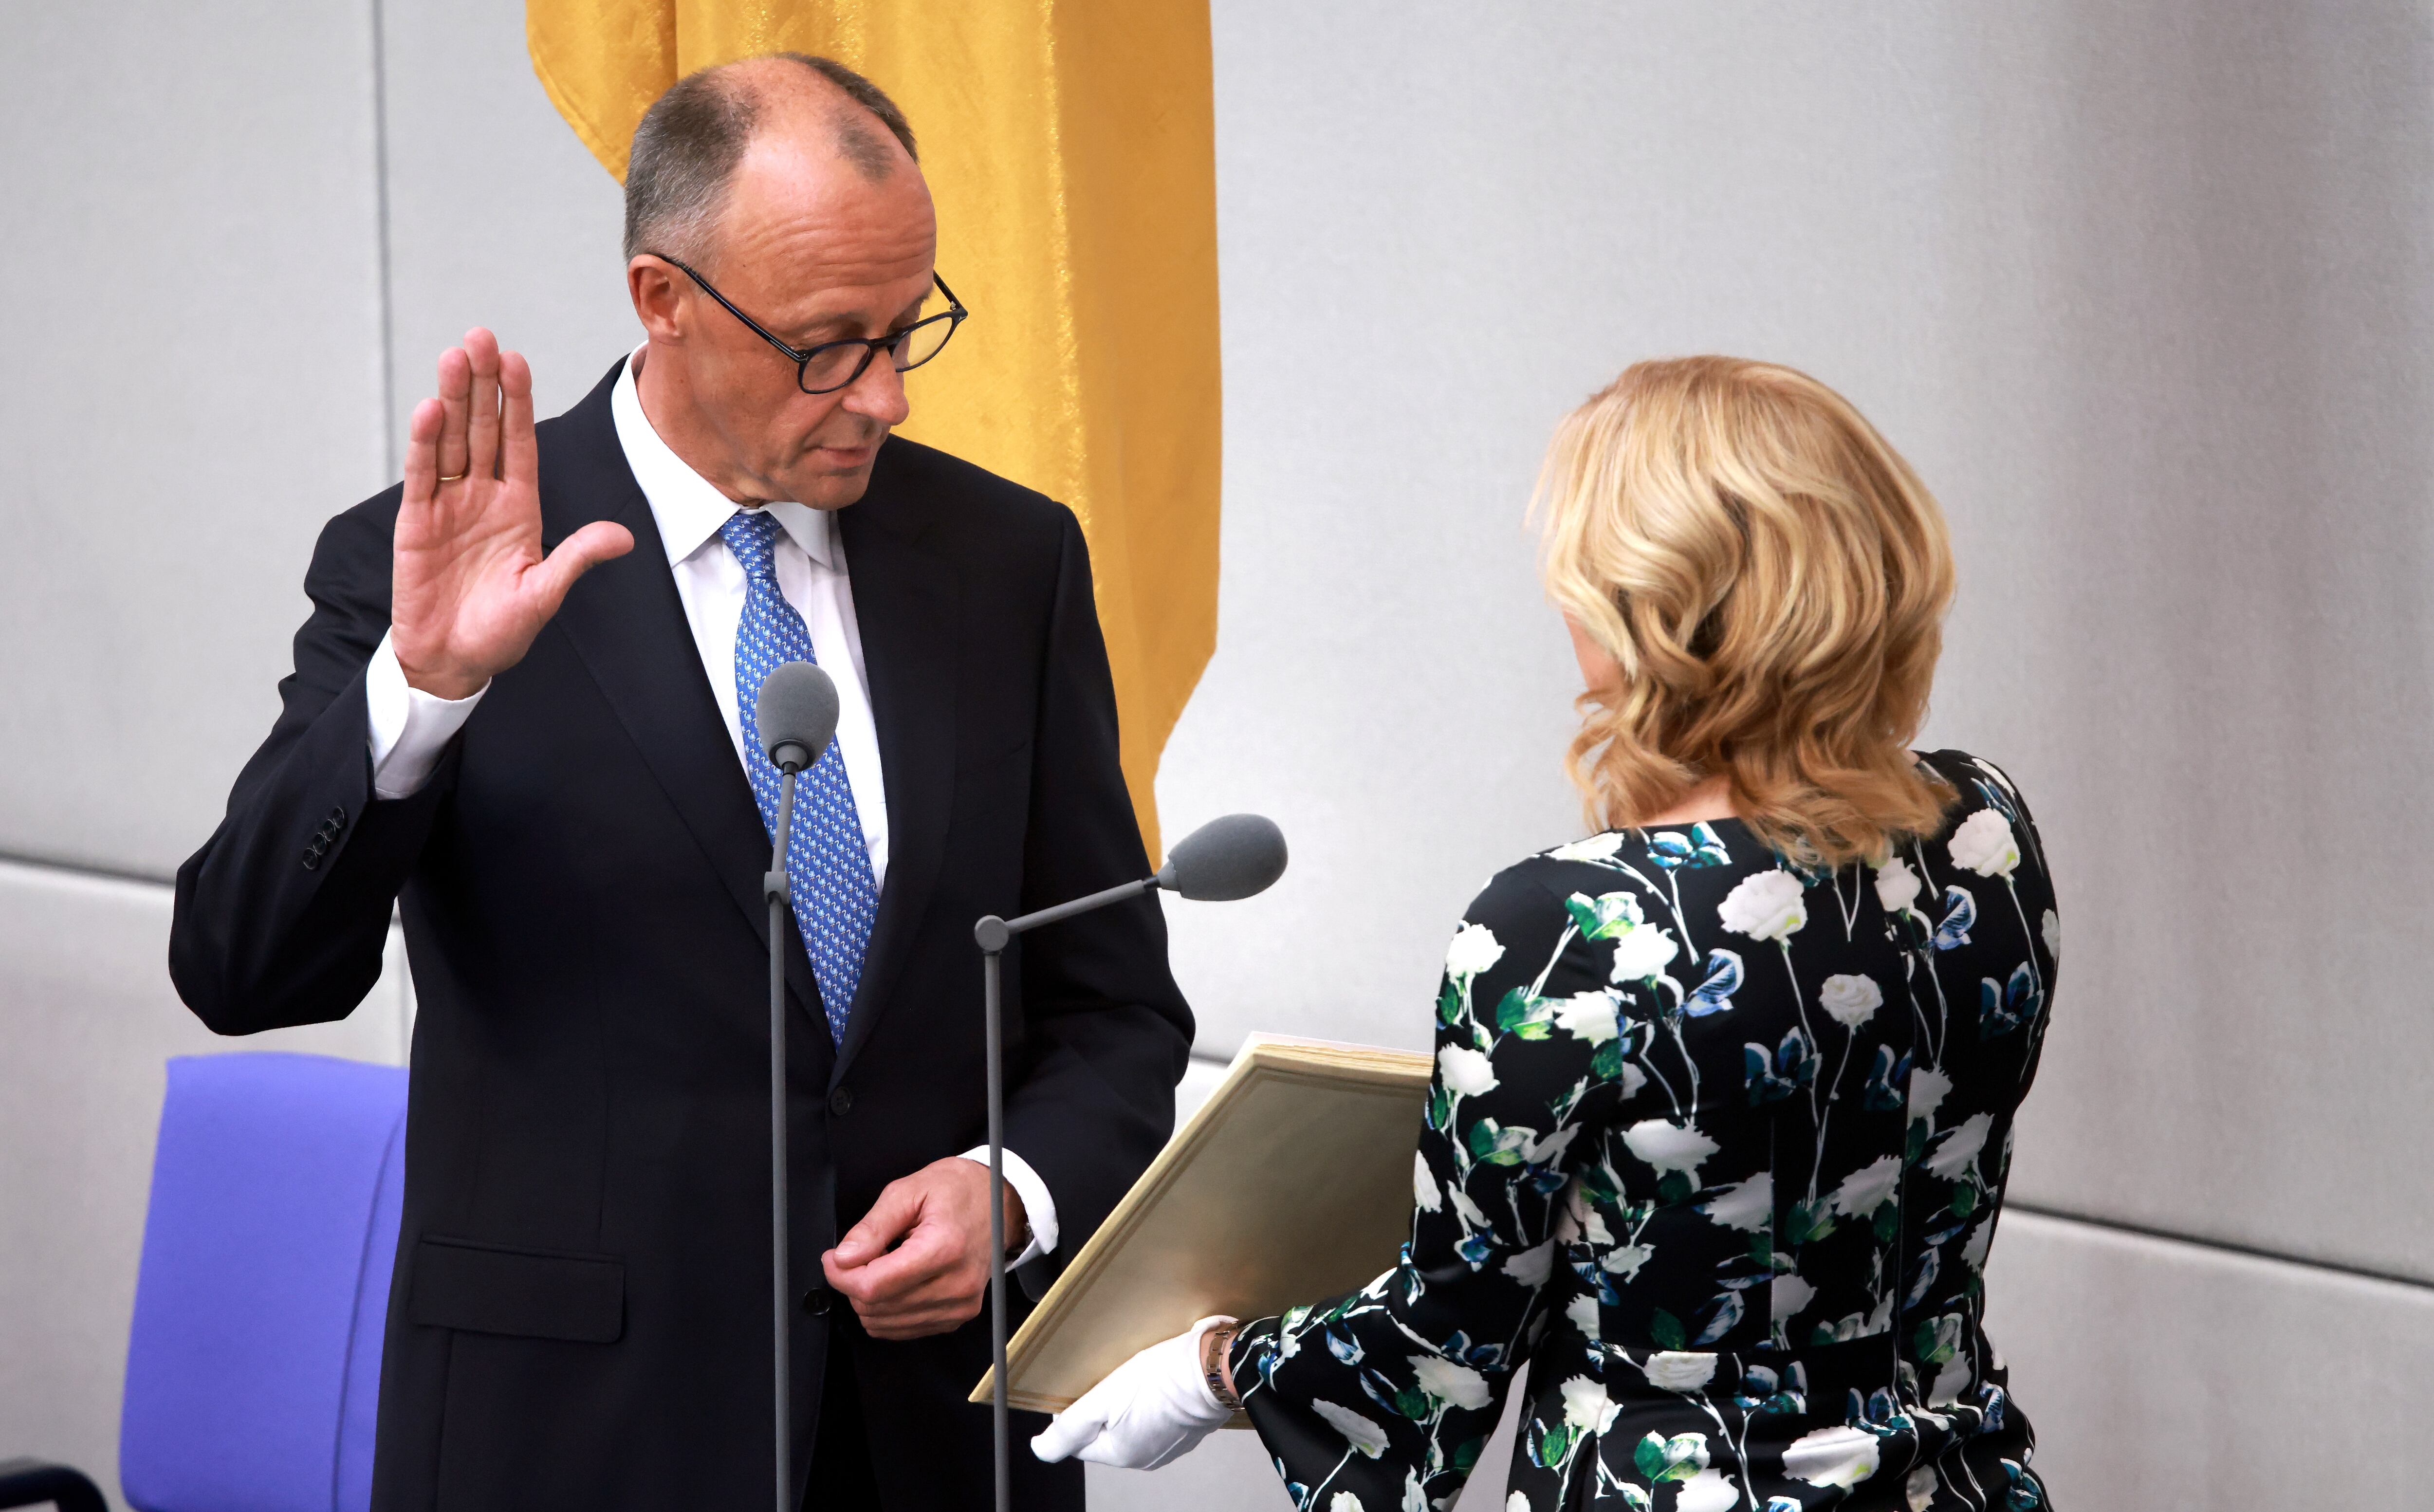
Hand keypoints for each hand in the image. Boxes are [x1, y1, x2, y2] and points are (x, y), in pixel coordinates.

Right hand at [392, 329, 632, 697]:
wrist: (455, 661)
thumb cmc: (501, 629)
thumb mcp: (545, 593)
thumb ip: (577, 558)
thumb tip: (623, 537)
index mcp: (519, 507)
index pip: (519, 443)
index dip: (518, 402)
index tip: (517, 361)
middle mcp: (483, 497)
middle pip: (482, 429)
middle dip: (483, 383)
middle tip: (481, 337)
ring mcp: (449, 506)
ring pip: (451, 442)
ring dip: (452, 399)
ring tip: (455, 357)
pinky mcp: (417, 523)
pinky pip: (422, 477)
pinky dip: (425, 444)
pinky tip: (429, 410)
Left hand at [822, 1157, 1026, 1339]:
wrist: (999, 1204)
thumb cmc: (957, 1191)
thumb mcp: (909, 1191)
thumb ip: (873, 1227)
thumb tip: (843, 1258)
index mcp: (944, 1249)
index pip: (874, 1286)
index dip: (841, 1275)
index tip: (833, 1258)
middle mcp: (956, 1285)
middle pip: (876, 1308)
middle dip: (852, 1284)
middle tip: (855, 1256)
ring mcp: (959, 1306)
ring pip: (885, 1324)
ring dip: (870, 1298)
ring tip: (882, 1265)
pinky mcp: (957, 1317)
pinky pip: (903, 1329)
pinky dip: (887, 1310)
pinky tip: (896, 1281)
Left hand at [1029, 1318, 1234, 1468]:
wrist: (1216, 1367)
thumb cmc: (1163, 1379)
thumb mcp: (1104, 1398)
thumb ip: (1070, 1427)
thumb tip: (1040, 1450)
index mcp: (1123, 1454)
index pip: (1080, 1441)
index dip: (1075, 1412)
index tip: (1085, 1386)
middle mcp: (1146, 1457)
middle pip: (1107, 1431)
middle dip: (1104, 1406)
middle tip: (1111, 1377)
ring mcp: (1170, 1444)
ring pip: (1133, 1422)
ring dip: (1129, 1401)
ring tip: (1136, 1375)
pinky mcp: (1188, 1427)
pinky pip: (1158, 1416)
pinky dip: (1154, 1400)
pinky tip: (1159, 1379)